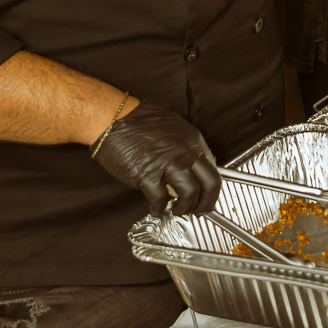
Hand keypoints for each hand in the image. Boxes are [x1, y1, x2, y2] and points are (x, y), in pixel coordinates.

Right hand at [93, 102, 221, 215]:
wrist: (114, 117)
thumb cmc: (138, 119)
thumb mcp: (173, 125)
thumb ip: (186, 145)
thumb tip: (195, 160)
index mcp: (192, 140)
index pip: (213, 169)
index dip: (211, 189)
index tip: (207, 196)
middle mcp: (184, 152)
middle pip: (210, 183)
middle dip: (206, 203)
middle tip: (199, 210)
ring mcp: (167, 164)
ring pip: (189, 194)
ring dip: (184, 207)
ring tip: (176, 210)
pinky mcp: (147, 175)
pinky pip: (160, 199)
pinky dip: (159, 207)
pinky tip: (156, 207)